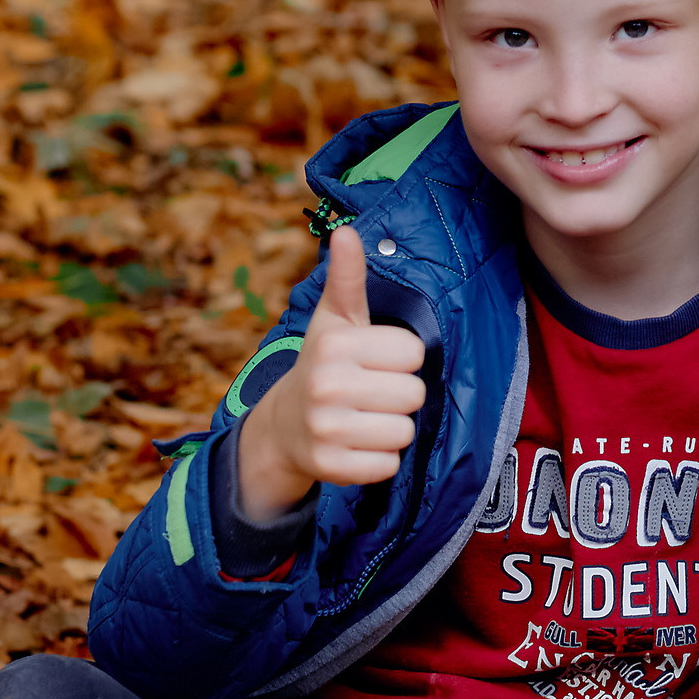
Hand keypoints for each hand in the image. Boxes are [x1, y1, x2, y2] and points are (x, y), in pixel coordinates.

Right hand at [235, 224, 426, 515]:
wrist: (284, 426)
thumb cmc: (324, 364)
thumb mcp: (335, 319)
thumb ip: (348, 278)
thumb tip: (347, 231)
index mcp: (335, 344)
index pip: (413, 353)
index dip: (400, 359)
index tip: (375, 361)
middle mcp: (327, 385)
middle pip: (414, 394)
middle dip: (399, 395)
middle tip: (370, 393)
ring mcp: (326, 429)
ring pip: (405, 432)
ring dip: (392, 428)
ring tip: (364, 417)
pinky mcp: (330, 468)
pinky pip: (389, 466)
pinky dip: (379, 460)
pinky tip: (356, 445)